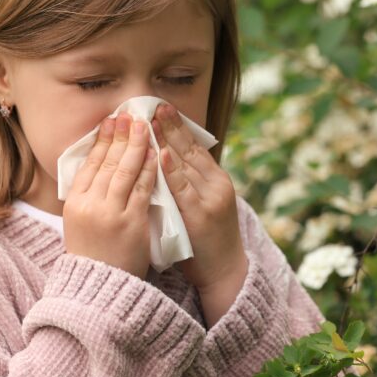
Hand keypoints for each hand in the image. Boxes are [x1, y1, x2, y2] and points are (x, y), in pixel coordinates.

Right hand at [61, 113, 158, 280]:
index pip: (88, 164)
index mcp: (74, 204)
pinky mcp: (131, 222)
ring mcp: (110, 213)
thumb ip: (89, 197)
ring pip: (124, 171)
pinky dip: (150, 168)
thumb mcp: (81, 224)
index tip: (110, 122)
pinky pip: (143, 188)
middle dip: (119, 136)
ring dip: (136, 145)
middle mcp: (89, 205)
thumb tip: (97, 167)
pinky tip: (156, 152)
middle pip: (106, 162)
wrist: (102, 289)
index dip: (100, 141)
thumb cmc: (94, 256)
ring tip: (144, 125)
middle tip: (129, 114)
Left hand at [152, 102, 247, 299]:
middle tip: (153, 103)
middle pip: (190, 149)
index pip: (194, 147)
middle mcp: (216, 184)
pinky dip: (171, 170)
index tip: (161, 107)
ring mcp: (210, 199)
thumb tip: (162, 162)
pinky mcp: (200, 215)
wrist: (226, 272)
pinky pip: (182, 188)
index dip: (178, 126)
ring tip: (151, 119)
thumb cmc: (207, 241)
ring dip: (167, 139)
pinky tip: (160, 153)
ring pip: (186, 163)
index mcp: (216, 180)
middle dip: (171, 125)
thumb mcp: (203, 206)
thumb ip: (188, 185)